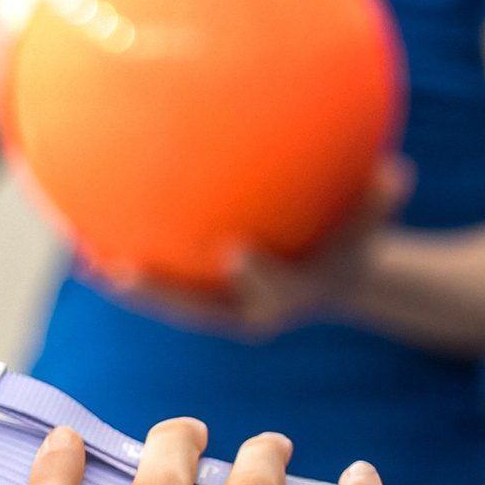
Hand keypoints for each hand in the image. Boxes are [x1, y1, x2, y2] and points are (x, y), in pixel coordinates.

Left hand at [93, 161, 415, 340]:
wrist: (333, 278)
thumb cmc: (350, 239)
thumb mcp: (371, 220)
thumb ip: (381, 201)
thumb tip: (401, 171)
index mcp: (288, 296)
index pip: (271, 290)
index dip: (254, 276)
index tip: (234, 251)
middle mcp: (246, 312)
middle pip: (198, 309)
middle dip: (160, 293)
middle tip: (121, 271)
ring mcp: (219, 308)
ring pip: (170, 301)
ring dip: (128, 282)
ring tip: (83, 260)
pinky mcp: (199, 297)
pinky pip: (161, 279)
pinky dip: (128, 259)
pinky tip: (86, 232)